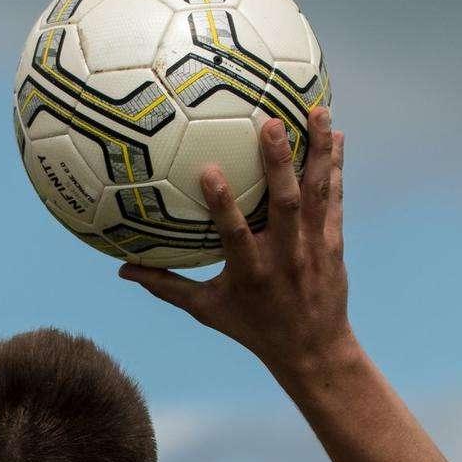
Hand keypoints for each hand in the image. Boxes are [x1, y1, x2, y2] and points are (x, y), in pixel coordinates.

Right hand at [119, 107, 351, 372]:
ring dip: (318, 151)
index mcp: (251, 272)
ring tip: (319, 111)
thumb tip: (122, 269)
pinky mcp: (334, 241)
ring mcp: (313, 247)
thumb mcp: (208, 311)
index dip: (223, 204)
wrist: (314, 350)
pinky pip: (335, 198)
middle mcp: (285, 256)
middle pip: (284, 205)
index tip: (209, 170)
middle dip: (278, 163)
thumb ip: (167, 286)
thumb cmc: (254, 328)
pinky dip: (336, 166)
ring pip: (317, 193)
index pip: (235, 234)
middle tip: (271, 123)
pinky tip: (339, 134)